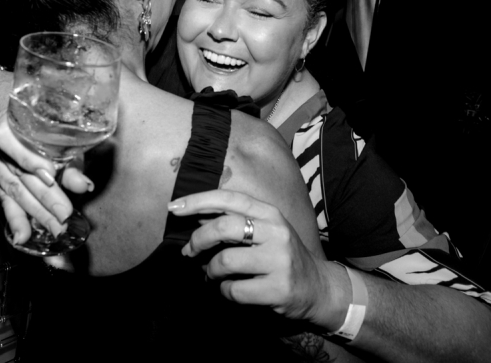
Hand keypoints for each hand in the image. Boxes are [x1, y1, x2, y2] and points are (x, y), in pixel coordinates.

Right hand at [0, 109, 93, 245]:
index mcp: (5, 125)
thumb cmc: (38, 126)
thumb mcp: (57, 137)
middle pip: (19, 174)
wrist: (10, 118)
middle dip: (43, 198)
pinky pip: (5, 202)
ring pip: (14, 192)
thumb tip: (84, 186)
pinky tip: (22, 237)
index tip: (51, 177)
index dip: (30, 160)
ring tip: (52, 230)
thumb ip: (69, 162)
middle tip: (64, 216)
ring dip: (35, 213)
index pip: (13, 143)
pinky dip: (16, 220)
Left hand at [168, 189, 329, 323]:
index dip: (197, 201)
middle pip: (223, 227)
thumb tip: (193, 217)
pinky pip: (233, 290)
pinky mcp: (278, 288)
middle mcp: (277, 232)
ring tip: (211, 274)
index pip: (229, 198)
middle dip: (197, 240)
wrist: (317, 287)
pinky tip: (229, 289)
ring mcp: (279, 261)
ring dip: (209, 271)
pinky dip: (223, 291)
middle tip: (189, 251)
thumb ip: (234, 222)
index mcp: (270, 213)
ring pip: (224, 261)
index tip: (173, 207)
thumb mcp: (264, 231)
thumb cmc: (280, 256)